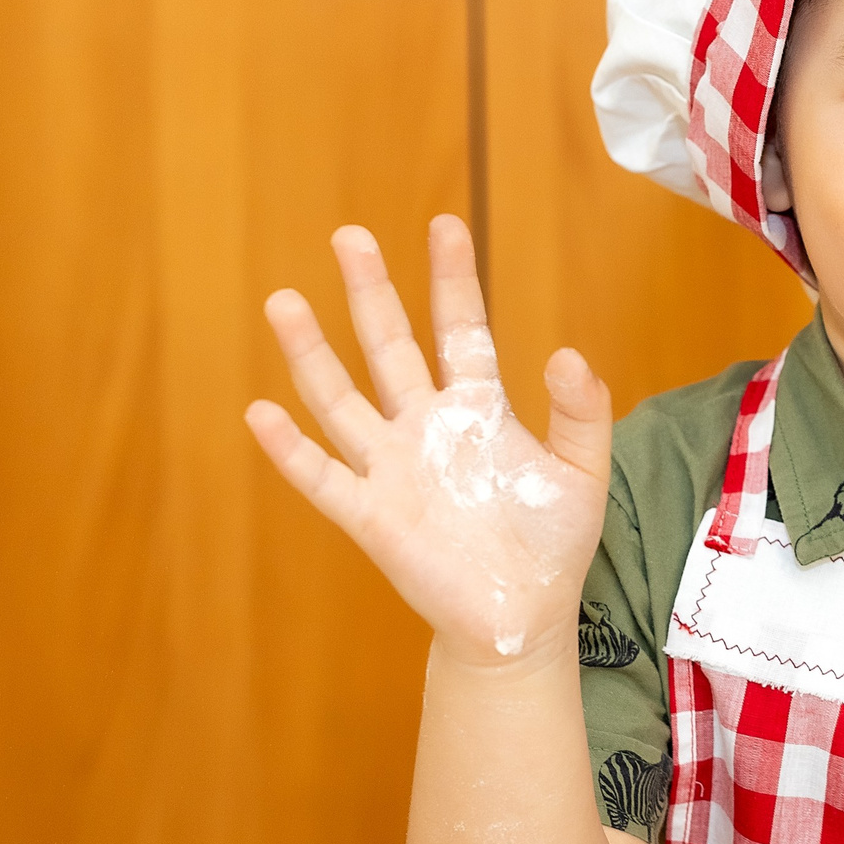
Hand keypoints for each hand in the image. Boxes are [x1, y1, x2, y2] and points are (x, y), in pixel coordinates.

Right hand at [244, 216, 611, 667]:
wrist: (521, 618)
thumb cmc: (550, 546)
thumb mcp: (582, 473)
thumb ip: (582, 413)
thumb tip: (567, 353)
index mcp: (479, 411)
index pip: (461, 331)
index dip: (453, 281)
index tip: (445, 226)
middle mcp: (426, 429)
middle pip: (389, 347)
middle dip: (370, 293)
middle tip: (349, 236)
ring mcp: (393, 469)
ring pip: (341, 400)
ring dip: (312, 354)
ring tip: (284, 301)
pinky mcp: (372, 516)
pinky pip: (322, 477)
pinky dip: (290, 448)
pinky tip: (261, 412)